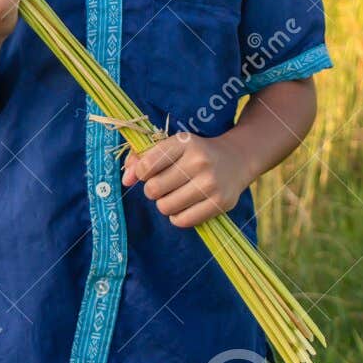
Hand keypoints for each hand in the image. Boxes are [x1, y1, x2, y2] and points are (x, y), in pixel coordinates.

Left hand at [121, 130, 252, 229]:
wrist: (237, 160)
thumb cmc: (195, 153)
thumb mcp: (172, 146)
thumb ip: (143, 158)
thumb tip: (125, 180)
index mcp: (184, 142)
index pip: (147, 165)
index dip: (141, 173)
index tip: (149, 172)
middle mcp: (199, 161)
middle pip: (153, 189)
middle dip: (152, 190)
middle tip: (163, 185)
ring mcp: (211, 183)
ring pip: (166, 207)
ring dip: (164, 204)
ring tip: (174, 195)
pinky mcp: (220, 202)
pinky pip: (182, 221)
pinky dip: (177, 216)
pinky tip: (184, 206)